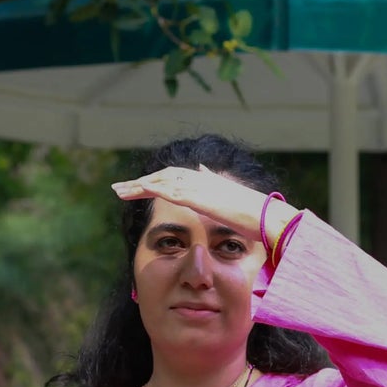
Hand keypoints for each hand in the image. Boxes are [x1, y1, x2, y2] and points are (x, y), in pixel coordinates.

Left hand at [112, 164, 296, 240]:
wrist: (266, 217)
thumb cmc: (254, 215)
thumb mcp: (231, 198)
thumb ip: (215, 183)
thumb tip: (203, 169)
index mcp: (207, 179)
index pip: (174, 175)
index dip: (155, 179)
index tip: (139, 185)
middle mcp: (200, 178)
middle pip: (162, 175)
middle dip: (140, 181)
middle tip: (120, 188)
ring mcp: (198, 186)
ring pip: (160, 181)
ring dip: (137, 186)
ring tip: (119, 191)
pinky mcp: (196, 197)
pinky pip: (165, 190)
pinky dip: (148, 189)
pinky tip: (134, 193)